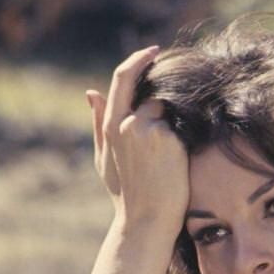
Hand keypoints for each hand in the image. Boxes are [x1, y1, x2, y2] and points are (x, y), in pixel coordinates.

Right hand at [85, 44, 188, 228]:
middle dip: (162, 92)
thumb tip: (91, 92)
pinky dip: (183, 139)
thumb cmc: (127, 195)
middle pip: (150, 91)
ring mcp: (146, 129)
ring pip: (168, 111)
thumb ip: (98, 124)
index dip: (138, 60)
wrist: (146, 222)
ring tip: (170, 158)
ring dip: (173, 127)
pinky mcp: (166, 138)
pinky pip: (181, 126)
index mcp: (110, 126)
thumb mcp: (105, 160)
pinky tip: (178, 163)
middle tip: (176, 100)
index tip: (154, 52)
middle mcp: (126, 123)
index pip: (121, 79)